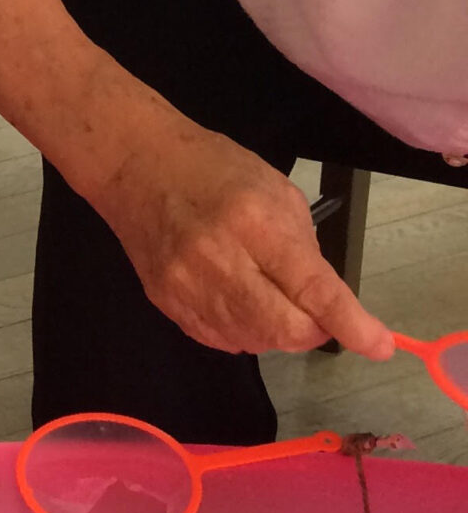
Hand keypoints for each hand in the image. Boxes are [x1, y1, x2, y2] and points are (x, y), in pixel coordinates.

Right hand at [89, 118, 392, 356]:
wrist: (134, 167)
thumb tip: (320, 302)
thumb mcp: (276, 192)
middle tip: (315, 314)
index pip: (312, 288)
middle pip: (283, 329)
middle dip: (312, 331)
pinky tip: (239, 302)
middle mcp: (217, 260)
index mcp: (254, 223)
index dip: (350, 323)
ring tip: (268, 296)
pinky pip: (219, 341)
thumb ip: (303, 249)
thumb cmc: (213, 169)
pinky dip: (243, 331)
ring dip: (275, 331)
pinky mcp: (164, 302)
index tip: (378, 345)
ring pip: (253, 341)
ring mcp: (185, 286)